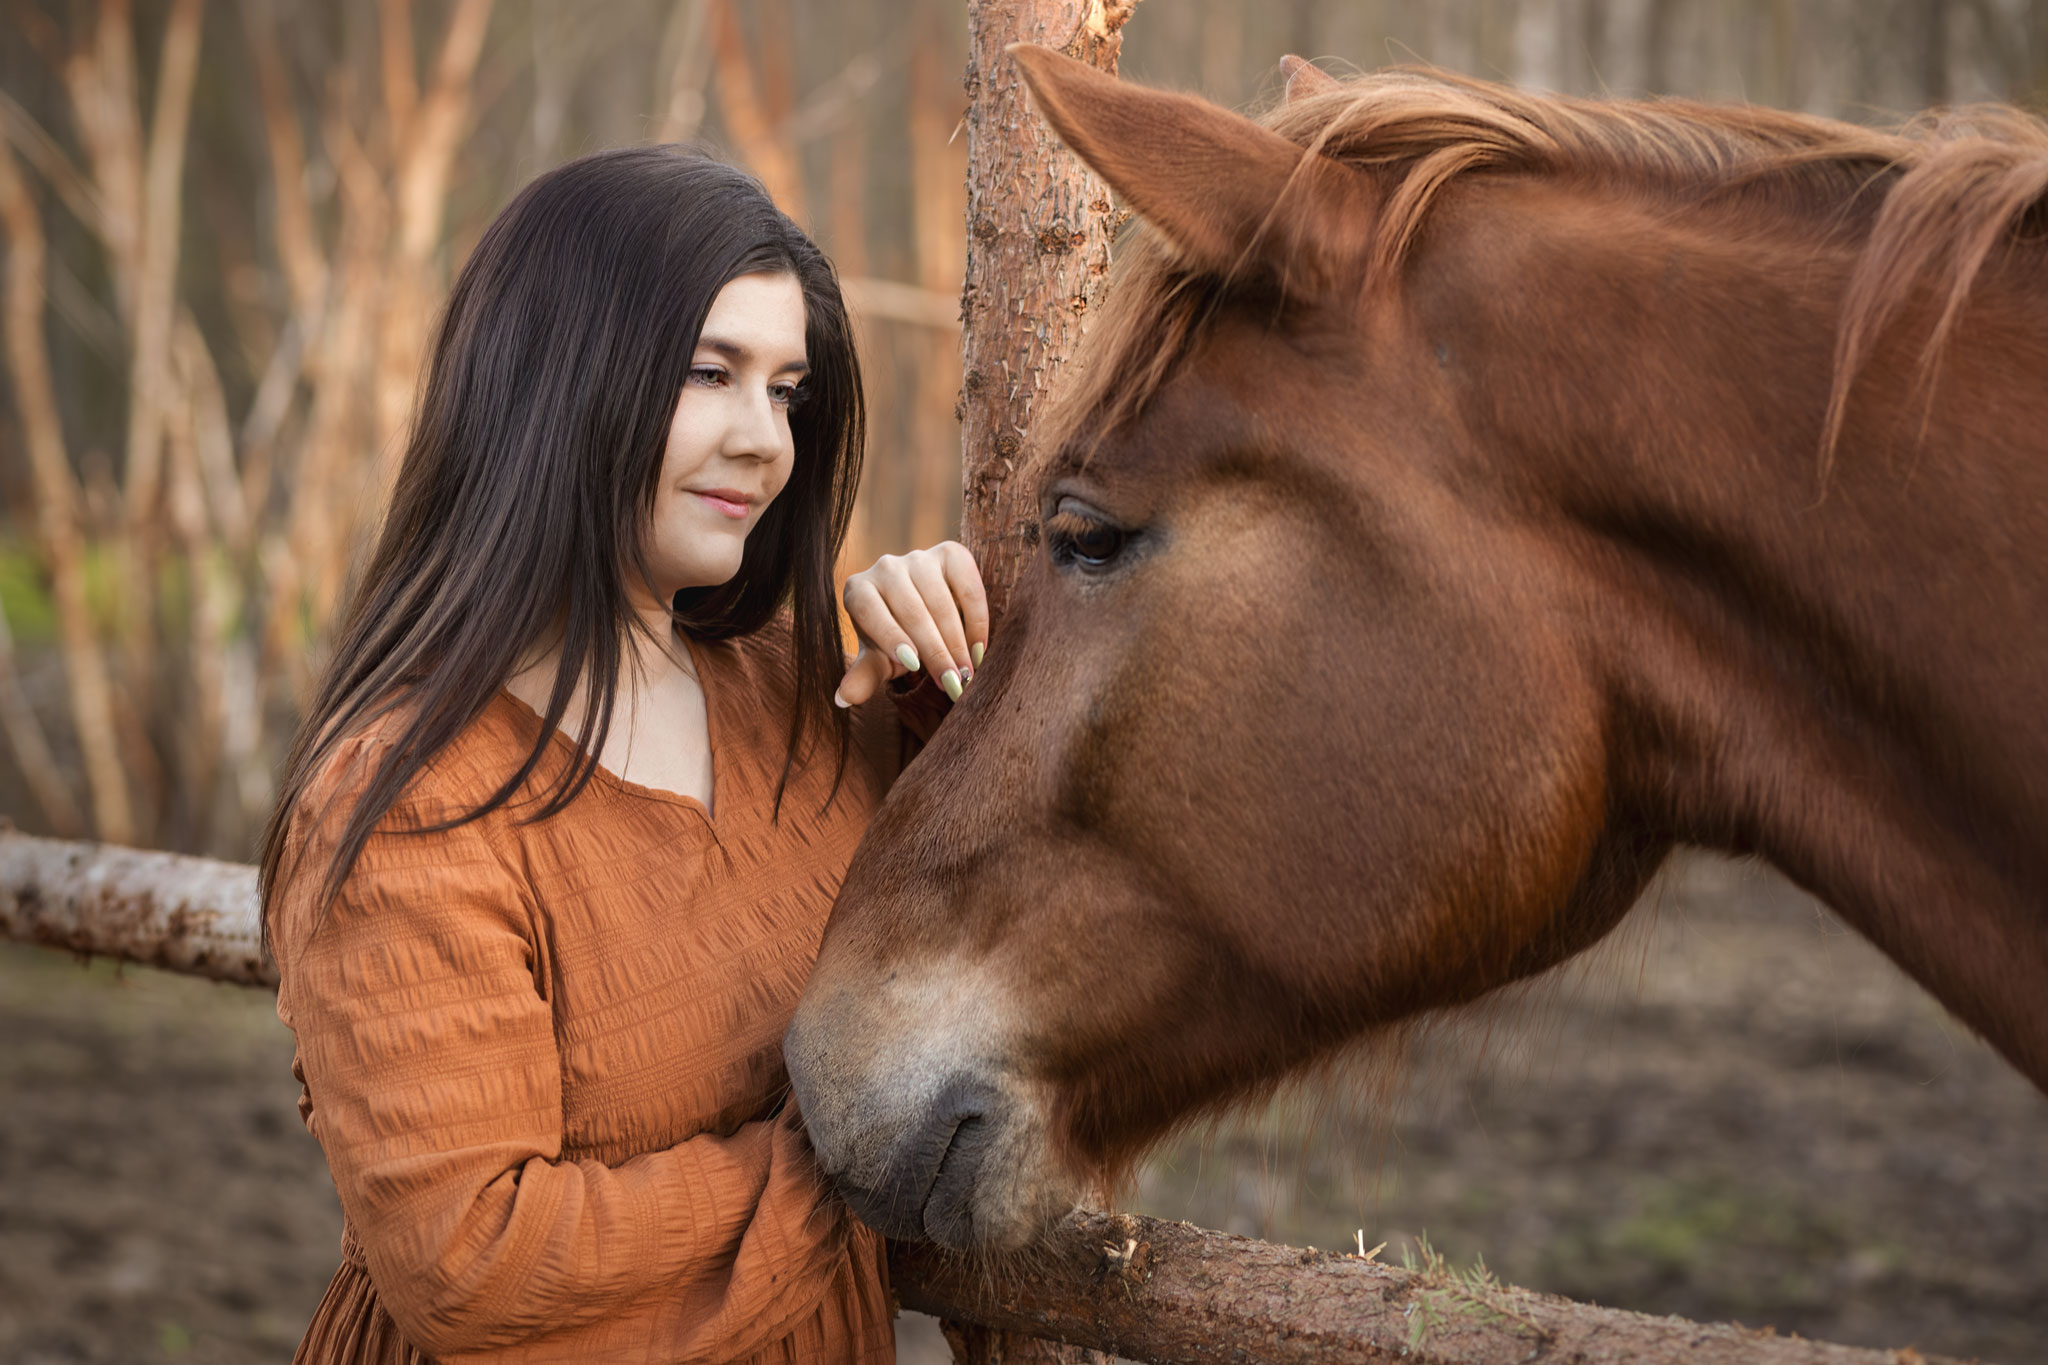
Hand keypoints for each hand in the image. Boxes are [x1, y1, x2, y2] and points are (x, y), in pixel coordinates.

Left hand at [836, 541, 988, 707]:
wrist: (923, 613)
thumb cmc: (896, 640)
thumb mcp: (880, 660)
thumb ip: (865, 676)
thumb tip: (843, 699)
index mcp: (859, 590)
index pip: (871, 612)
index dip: (891, 637)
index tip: (913, 664)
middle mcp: (885, 568)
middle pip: (911, 611)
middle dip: (935, 650)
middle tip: (952, 682)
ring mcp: (919, 557)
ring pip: (941, 600)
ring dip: (957, 640)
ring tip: (968, 672)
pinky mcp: (950, 553)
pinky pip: (967, 585)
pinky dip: (976, 618)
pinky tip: (979, 648)